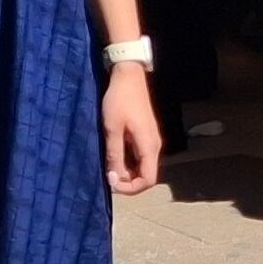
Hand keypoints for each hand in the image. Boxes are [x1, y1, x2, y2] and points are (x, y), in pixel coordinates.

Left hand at [100, 64, 163, 194]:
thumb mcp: (112, 129)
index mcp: (149, 147)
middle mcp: (154, 146)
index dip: (131, 188)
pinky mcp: (145, 134)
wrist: (128, 75)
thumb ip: (115, 156)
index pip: (148, 180)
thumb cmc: (119, 100)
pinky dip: (128, 161)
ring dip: (127, 171)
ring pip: (142, 166)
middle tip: (108, 174)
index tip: (112, 184)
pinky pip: (139, 156)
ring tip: (109, 165)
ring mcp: (151, 140)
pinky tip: (114, 154)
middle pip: (146, 175)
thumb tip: (114, 180)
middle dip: (128, 180)